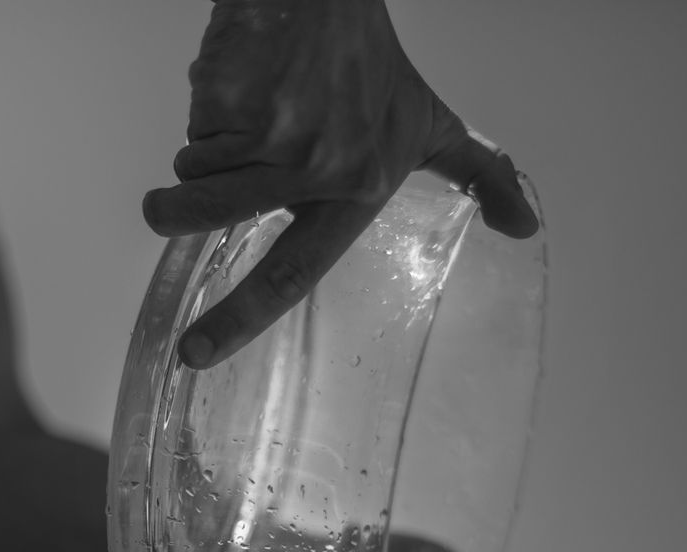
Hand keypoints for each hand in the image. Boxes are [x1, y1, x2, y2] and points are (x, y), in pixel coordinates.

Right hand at [143, 0, 539, 369]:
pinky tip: (243, 84)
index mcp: (356, 188)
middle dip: (173, 213)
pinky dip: (205, 111)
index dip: (241, 318)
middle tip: (160, 207)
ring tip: (246, 113)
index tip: (196, 352)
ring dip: (204, 148)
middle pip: (212, 216)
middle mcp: (314, 169)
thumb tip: (526, 227)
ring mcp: (269, 134)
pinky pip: (192, 132)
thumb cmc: (371, 64)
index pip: (293, 271)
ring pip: (195, 171)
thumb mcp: (431, 123)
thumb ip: (477, 174)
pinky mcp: (230, 100)